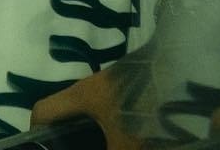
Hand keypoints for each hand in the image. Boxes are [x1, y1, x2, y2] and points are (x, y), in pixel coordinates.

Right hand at [30, 50, 157, 149]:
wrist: (183, 76)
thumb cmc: (144, 111)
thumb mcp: (125, 146)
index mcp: (81, 96)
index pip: (43, 111)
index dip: (36, 135)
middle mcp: (90, 88)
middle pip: (65, 114)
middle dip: (66, 139)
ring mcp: (111, 87)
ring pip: (89, 114)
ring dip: (90, 135)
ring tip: (103, 146)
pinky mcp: (130, 89)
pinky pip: (108, 112)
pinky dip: (108, 129)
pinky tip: (122, 142)